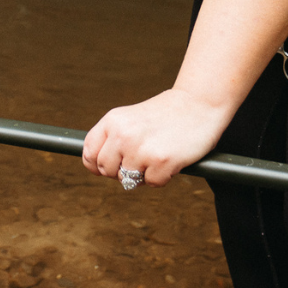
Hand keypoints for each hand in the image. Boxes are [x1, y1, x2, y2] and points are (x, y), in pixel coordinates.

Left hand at [81, 88, 232, 187]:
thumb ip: (112, 138)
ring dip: (144, 174)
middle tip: (139, 162)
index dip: (96, 165)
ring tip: (157, 156)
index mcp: (111, 122)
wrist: (199, 104)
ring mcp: (141, 149)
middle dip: (121, 172)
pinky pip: (153, 183)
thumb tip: (98, 167)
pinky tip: (170, 159)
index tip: (109, 168)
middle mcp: (122, 135)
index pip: (88, 153)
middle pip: (106, 170)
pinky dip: (163, 176)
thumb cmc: (165, 114)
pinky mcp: (162, 161)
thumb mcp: (129, 118)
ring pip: (129, 180)